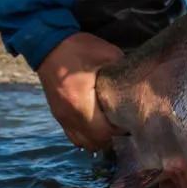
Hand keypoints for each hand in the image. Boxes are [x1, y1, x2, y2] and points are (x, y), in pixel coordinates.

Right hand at [36, 32, 124, 151]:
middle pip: (95, 142)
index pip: (104, 131)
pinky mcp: (58, 115)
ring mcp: (62, 117)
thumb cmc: (78, 48)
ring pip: (83, 142)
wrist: (47, 44)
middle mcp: (69, 115)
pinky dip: (87, 137)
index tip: (131, 122)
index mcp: (80, 102)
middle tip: (125, 127)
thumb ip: (123, 69)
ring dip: (99, 140)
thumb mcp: (106, 53)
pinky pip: (73, 136)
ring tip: (112, 130)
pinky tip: (97, 129)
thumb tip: (139, 80)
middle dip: (112, 138)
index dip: (120, 131)